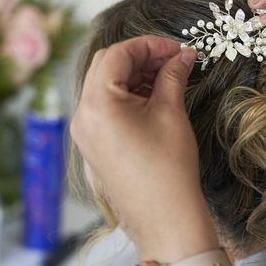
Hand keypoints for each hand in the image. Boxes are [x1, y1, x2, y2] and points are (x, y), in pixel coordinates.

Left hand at [70, 36, 219, 262]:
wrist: (164, 219)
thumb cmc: (168, 168)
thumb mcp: (171, 112)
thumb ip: (173, 75)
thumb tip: (183, 55)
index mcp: (98, 104)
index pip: (117, 55)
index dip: (149, 46)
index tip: (175, 49)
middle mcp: (83, 115)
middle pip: (105, 66)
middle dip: (140, 57)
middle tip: (171, 59)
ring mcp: (84, 131)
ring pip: (104, 85)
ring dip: (133, 75)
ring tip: (166, 77)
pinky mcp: (93, 144)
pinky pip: (104, 106)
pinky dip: (126, 94)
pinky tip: (153, 96)